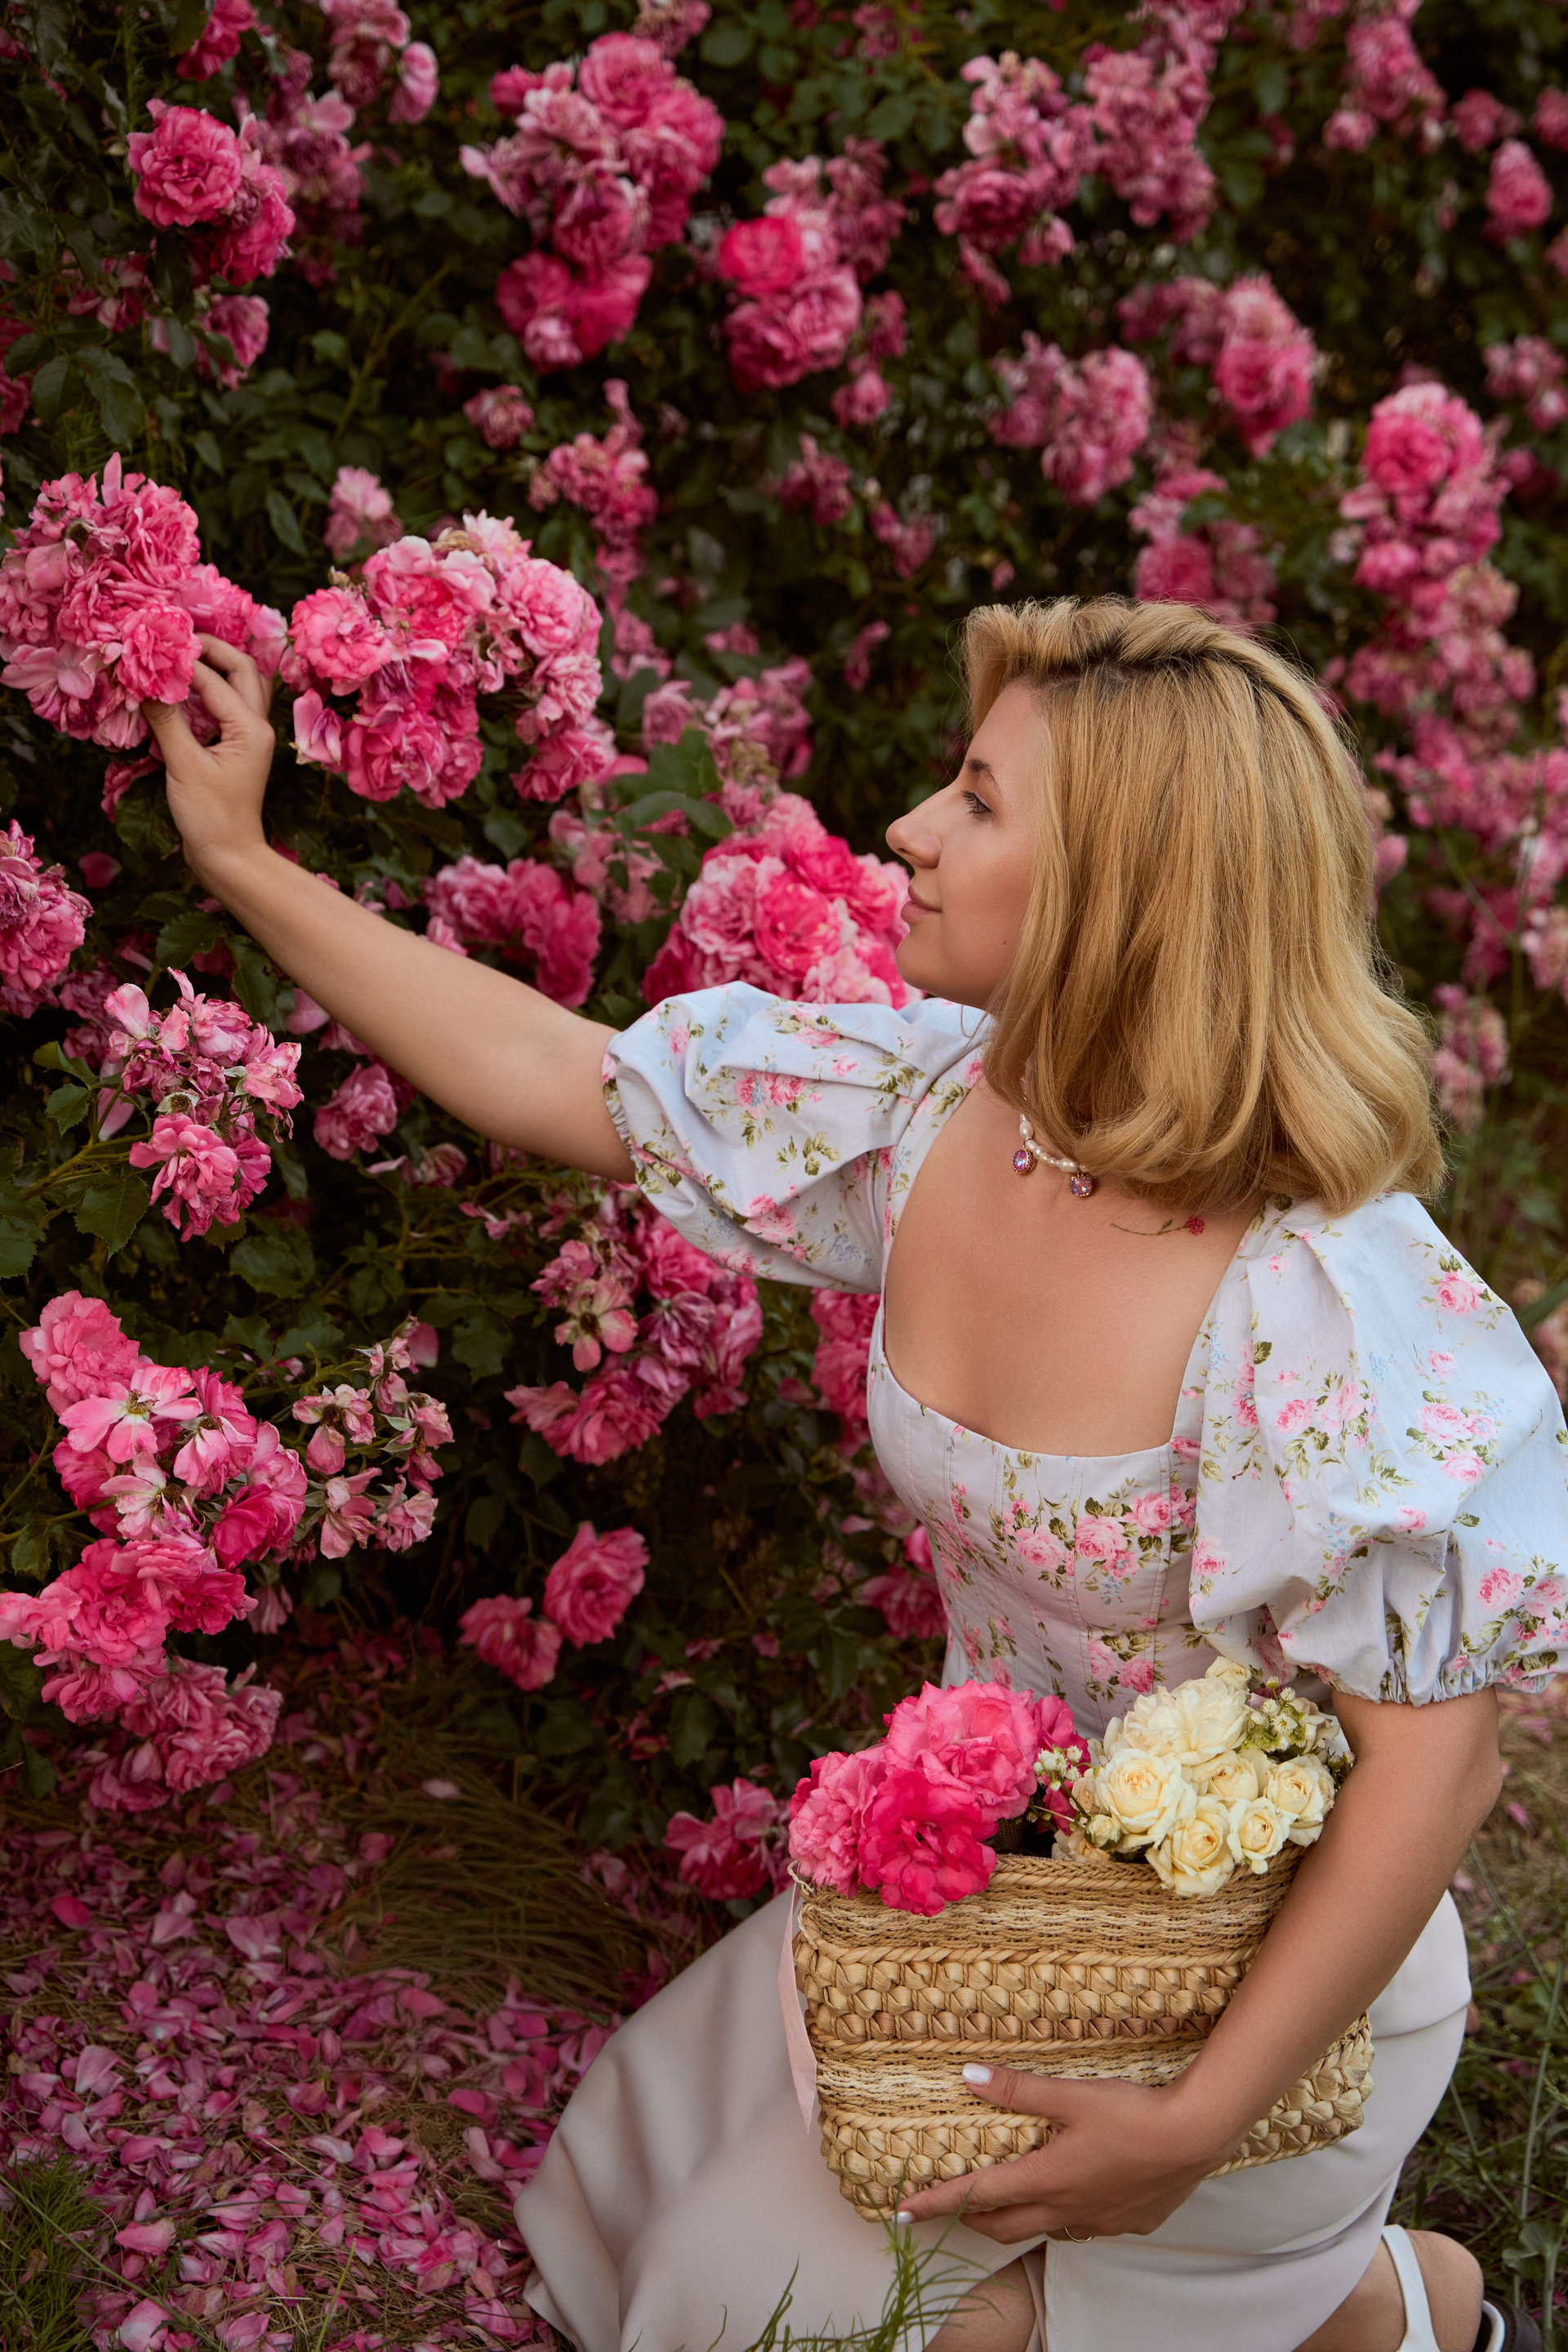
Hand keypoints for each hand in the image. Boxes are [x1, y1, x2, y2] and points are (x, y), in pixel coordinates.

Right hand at [144, 635, 276, 888]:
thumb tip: (146, 680)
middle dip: (211, 648)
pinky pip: (227, 704)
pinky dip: (208, 689)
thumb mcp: (184, 766)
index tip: (152, 643)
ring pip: (241, 684)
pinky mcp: (236, 747)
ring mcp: (249, 736)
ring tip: (179, 655)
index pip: (215, 678)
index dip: (183, 659)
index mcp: (250, 728)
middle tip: (175, 638)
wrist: (229, 856)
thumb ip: (166, 720)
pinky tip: (181, 687)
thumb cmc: (211, 817)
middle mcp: (256, 726)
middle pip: (242, 668)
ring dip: (215, 665)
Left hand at [893, 2065, 1234, 2245]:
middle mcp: (1067, 2209)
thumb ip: (1018, 2089)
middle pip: (1005, 2226)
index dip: (938, 2204)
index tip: (904, 2211)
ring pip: (1043, 2230)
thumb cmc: (1132, 2114)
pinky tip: (1069, 2200)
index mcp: (1047, 2178)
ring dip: (1015, 2222)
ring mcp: (1099, 2220)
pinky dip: (1061, 2218)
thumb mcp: (1071, 2094)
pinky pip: (1083, 2228)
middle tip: (948, 2208)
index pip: (978, 2196)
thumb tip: (968, 2077)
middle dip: (970, 2220)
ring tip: (1002, 2206)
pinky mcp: (1128, 2222)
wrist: (1195, 2137)